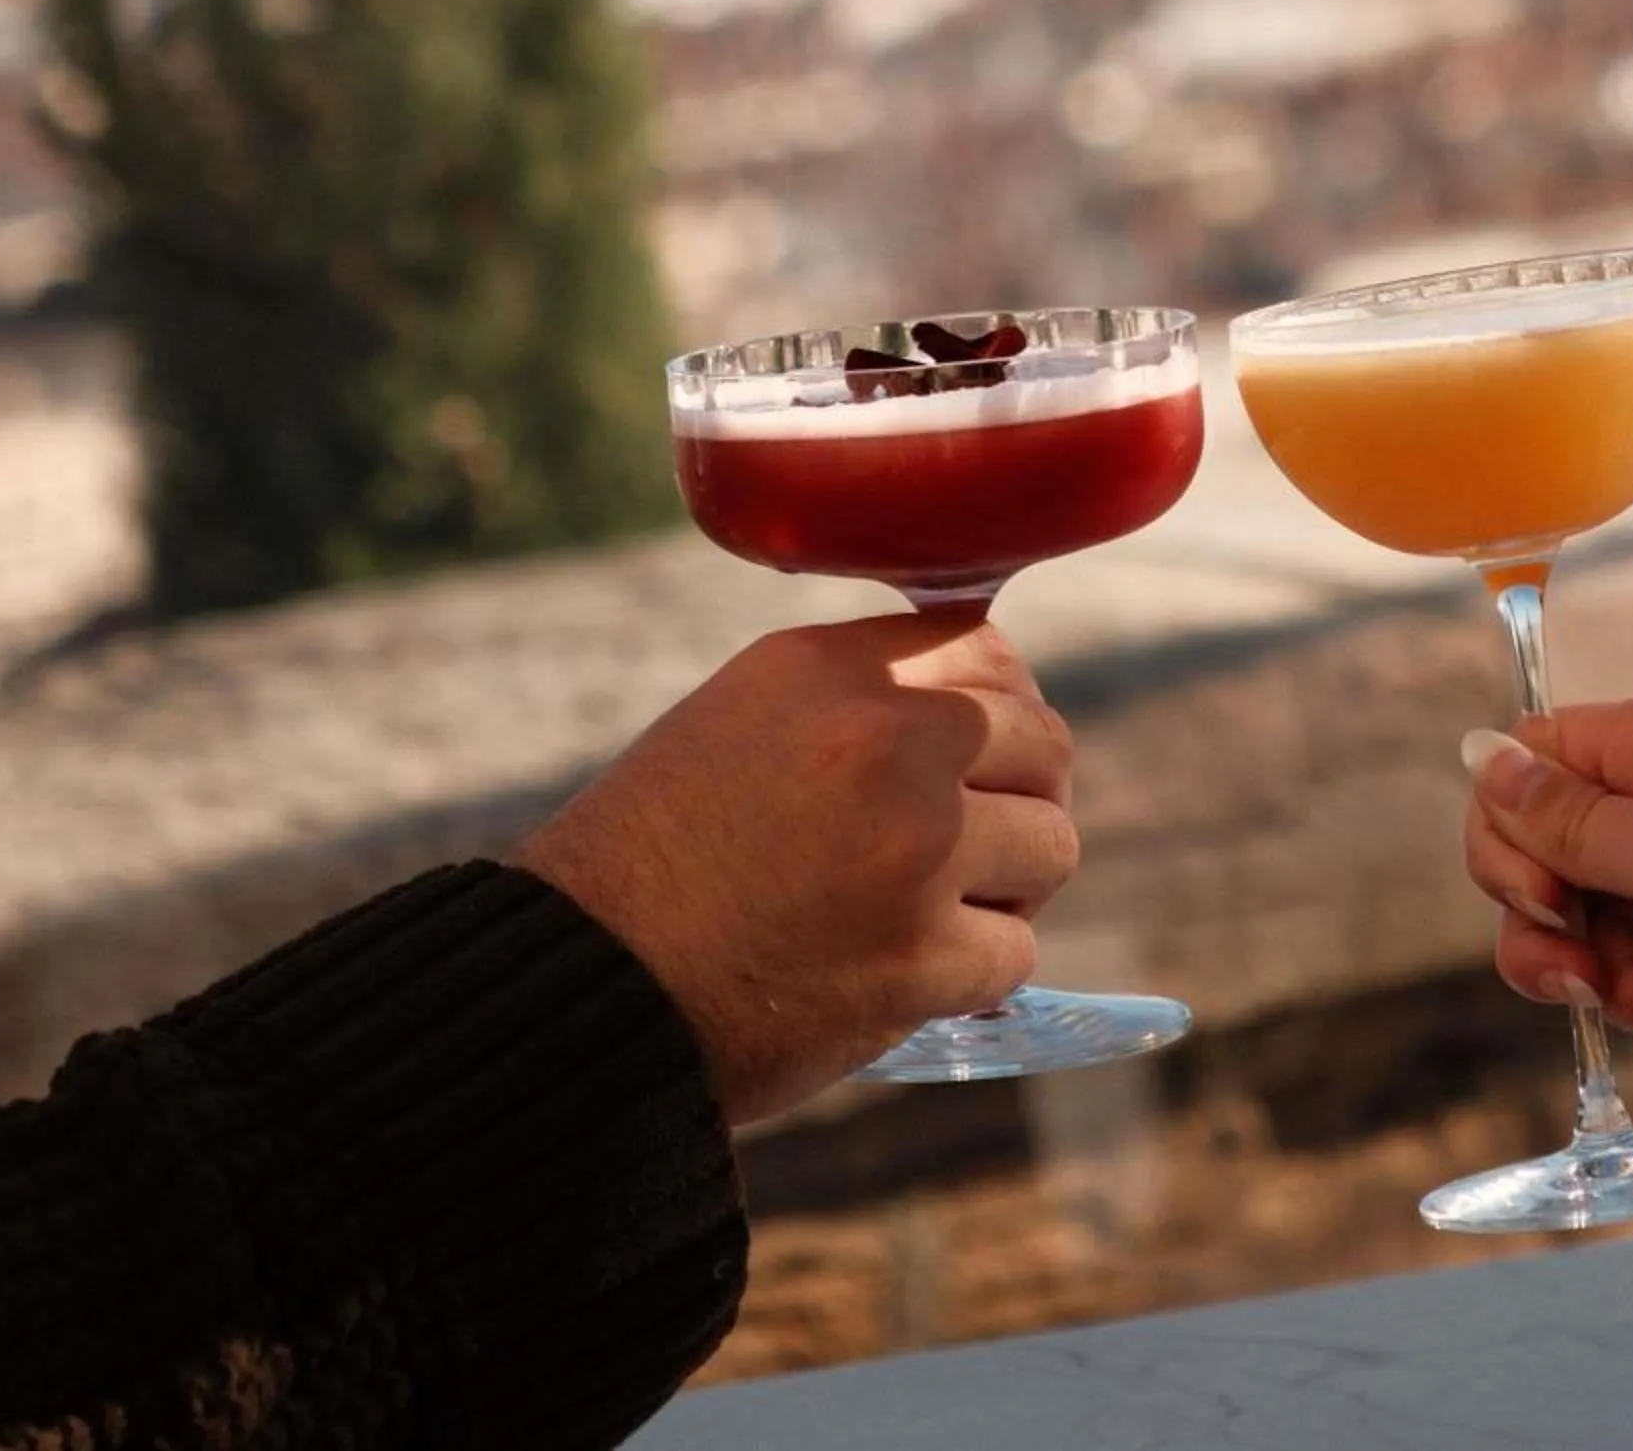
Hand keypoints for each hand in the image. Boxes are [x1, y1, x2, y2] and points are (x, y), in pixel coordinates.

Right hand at [516, 615, 1075, 1125]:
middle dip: (1023, 795)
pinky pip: (1015, 952)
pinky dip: (972, 974)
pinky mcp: (921, 959)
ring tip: (931, 910)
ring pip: (1050, 847)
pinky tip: (908, 973)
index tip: (984, 753)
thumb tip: (981, 710)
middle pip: (1043, 743)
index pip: (989, 651)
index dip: (1003, 706)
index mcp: (831, 670)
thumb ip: (857, 700)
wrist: (583, 982)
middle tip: (978, 843)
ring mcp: (915, 850)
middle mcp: (885, 741)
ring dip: (1006, 887)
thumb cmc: (650, 858)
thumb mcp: (739, 721)